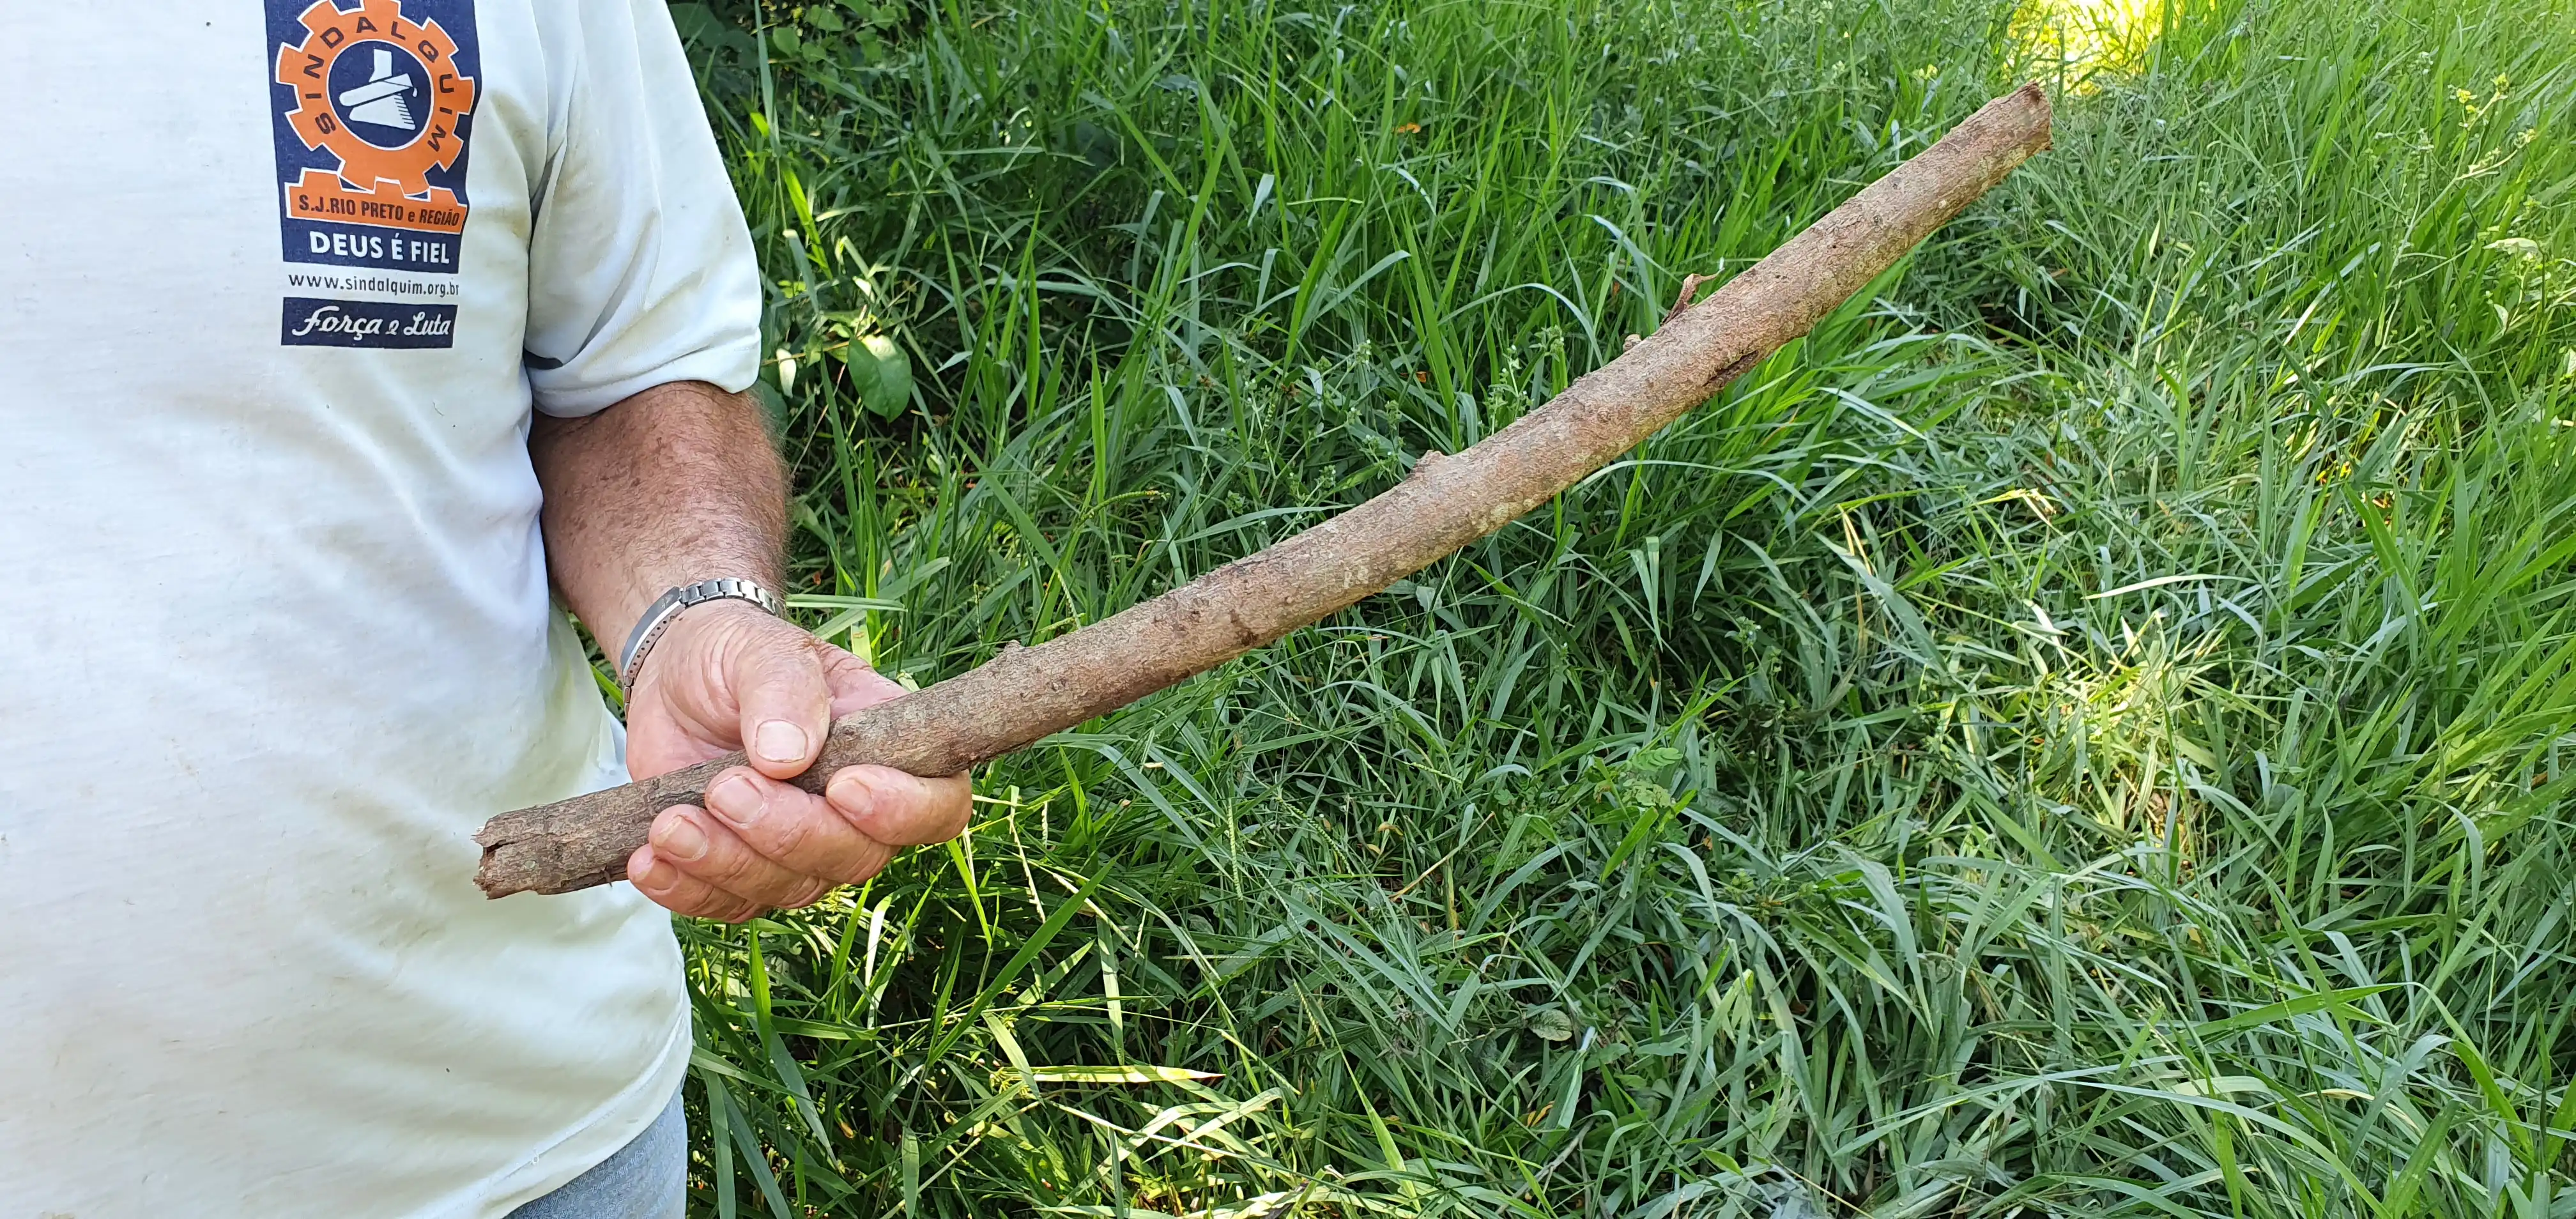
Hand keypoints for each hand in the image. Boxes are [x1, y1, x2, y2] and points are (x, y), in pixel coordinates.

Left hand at [618, 601, 970, 919]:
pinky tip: (647, 860)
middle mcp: (857, 814)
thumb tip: (787, 755)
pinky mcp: (742, 873)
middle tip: (724, 787)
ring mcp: (801, 850)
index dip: (903, 811)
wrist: (677, 677)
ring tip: (669, 823)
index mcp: (891, 751)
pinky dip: (685, 889)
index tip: (843, 787)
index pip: (937, 805)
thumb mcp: (762, 648)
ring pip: (788, 890)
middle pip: (855, 859)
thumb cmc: (740, 654)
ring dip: (726, 863)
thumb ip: (784, 689)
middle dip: (787, 832)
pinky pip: (727, 905)